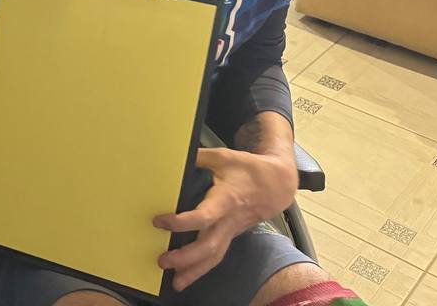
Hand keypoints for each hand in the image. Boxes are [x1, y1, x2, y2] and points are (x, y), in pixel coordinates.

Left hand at [153, 147, 297, 290]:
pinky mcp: (230, 236)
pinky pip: (217, 256)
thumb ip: (197, 157)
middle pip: (209, 246)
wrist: (276, 185)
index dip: (182, 222)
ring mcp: (231, 231)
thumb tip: (174, 154)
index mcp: (225, 200)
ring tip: (175, 282)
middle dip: (186, 257)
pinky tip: (187, 276)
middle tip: (163, 260)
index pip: (204, 217)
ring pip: (214, 257)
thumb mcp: (222, 156)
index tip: (160, 221)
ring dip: (194, 271)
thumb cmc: (248, 170)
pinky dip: (202, 268)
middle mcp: (228, 220)